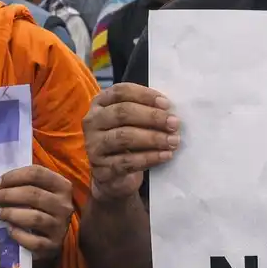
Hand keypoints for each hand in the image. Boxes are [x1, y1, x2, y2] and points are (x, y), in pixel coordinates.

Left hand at [0, 165, 74, 259]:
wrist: (56, 237)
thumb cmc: (43, 209)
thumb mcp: (42, 191)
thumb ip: (26, 184)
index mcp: (62, 186)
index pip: (37, 173)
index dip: (14, 176)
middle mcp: (64, 205)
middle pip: (33, 194)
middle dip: (8, 195)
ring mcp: (60, 226)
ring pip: (34, 218)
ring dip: (11, 213)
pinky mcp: (53, 245)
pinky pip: (34, 241)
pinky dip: (18, 235)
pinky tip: (9, 230)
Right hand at [83, 84, 179, 200]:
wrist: (114, 176)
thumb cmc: (128, 141)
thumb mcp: (133, 122)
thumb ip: (146, 111)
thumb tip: (170, 111)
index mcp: (100, 103)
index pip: (121, 92)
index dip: (145, 95)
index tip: (167, 104)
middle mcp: (92, 121)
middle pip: (122, 113)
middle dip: (152, 117)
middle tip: (174, 124)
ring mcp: (94, 145)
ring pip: (124, 137)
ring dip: (153, 138)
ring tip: (173, 141)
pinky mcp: (100, 168)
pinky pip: (127, 161)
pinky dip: (149, 158)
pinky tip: (165, 155)